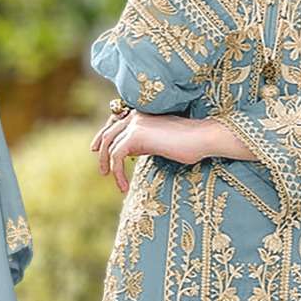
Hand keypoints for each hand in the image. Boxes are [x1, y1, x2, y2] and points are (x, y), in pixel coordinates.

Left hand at [90, 108, 204, 191]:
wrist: (201, 138)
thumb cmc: (189, 144)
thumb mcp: (161, 142)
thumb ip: (145, 143)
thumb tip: (132, 152)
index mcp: (141, 114)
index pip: (114, 123)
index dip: (104, 136)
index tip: (98, 150)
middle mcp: (135, 115)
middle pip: (108, 133)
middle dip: (102, 152)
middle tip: (103, 171)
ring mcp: (134, 124)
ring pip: (110, 146)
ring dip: (109, 166)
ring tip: (115, 182)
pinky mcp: (136, 135)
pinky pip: (117, 156)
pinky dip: (117, 173)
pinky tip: (124, 186)